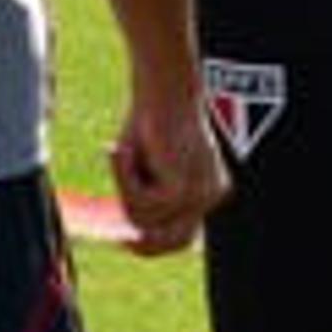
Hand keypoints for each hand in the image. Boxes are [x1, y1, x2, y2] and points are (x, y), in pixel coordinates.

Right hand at [105, 83, 231, 257]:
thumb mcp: (145, 165)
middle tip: (119, 240)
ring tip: (120, 151)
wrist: (162, 85)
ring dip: (123, 187)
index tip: (125, 242)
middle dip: (145, 243)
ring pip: (146, 219)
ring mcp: (201, 192)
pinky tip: (124, 149)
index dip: (156, 246)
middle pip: (173, 239)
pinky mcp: (183, 187)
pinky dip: (123, 176)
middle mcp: (213, 193)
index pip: (186, 237)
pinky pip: (139, 201)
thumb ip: (144, 195)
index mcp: (210, 188)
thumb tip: (128, 232)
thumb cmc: (149, 117)